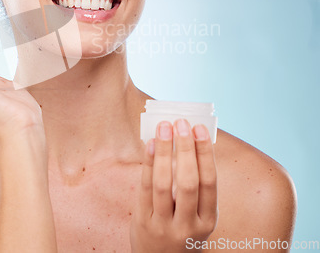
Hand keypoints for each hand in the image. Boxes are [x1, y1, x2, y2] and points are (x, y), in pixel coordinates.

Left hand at [130, 120, 217, 251]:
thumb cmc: (181, 230)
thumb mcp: (197, 216)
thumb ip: (195, 186)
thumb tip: (187, 141)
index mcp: (208, 221)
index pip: (209, 182)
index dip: (205, 153)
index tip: (200, 128)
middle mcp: (188, 225)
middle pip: (188, 181)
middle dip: (185, 149)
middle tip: (181, 123)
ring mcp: (164, 225)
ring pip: (164, 184)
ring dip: (163, 151)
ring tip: (163, 128)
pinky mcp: (143, 223)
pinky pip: (145, 188)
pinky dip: (148, 164)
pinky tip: (149, 144)